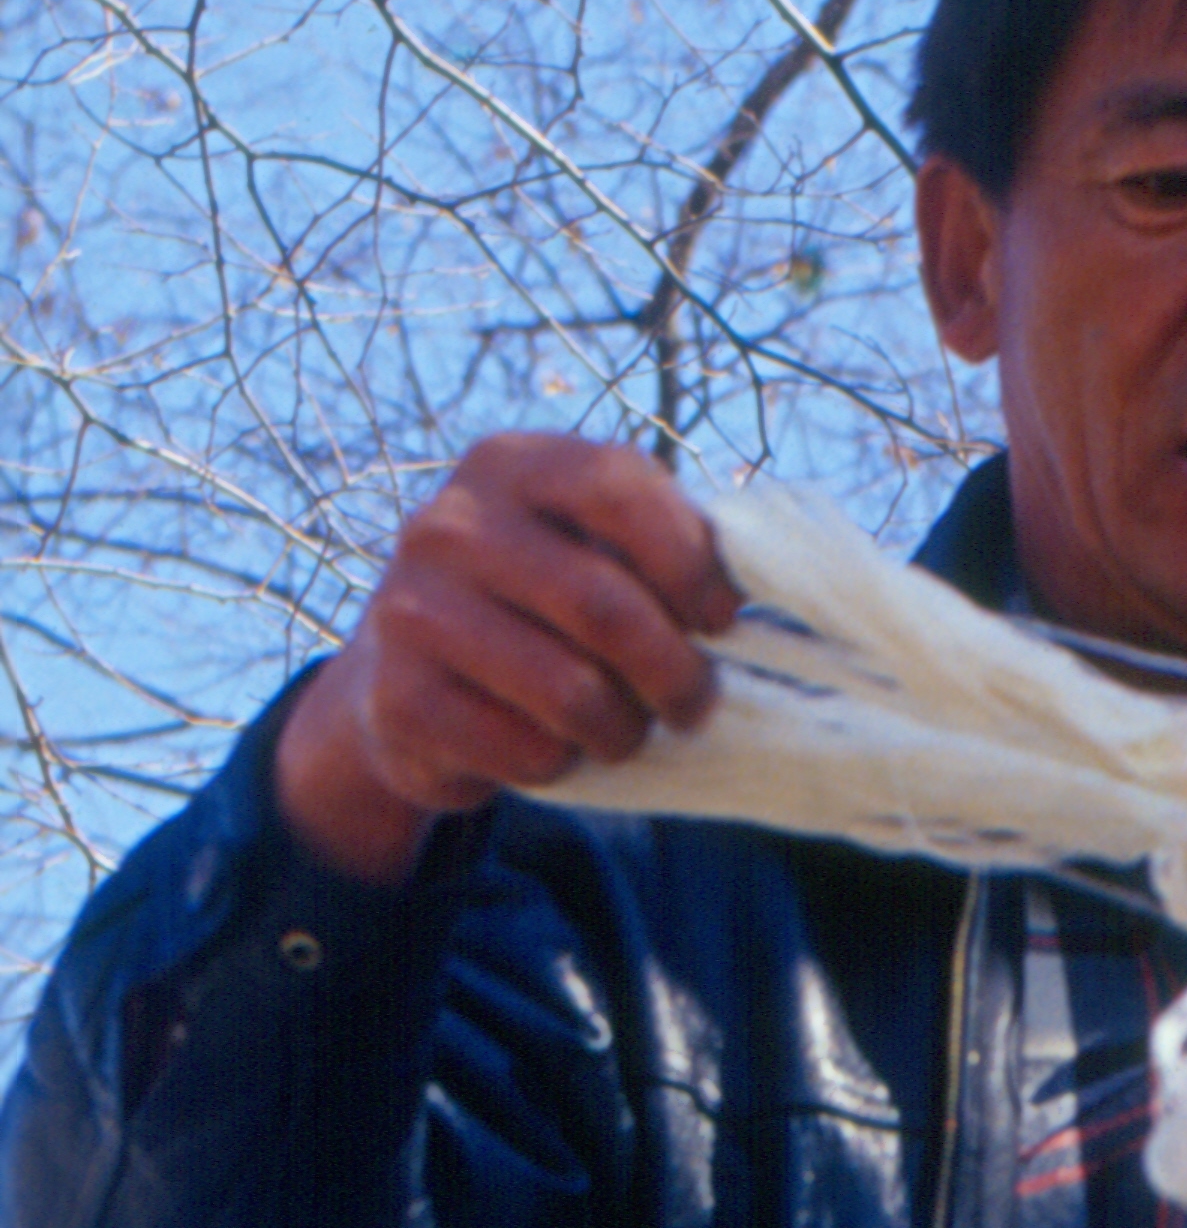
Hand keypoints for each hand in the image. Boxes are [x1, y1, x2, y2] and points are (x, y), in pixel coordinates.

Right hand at [272, 433, 738, 887]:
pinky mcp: (398, 699)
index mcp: (510, 465)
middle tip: (695, 703)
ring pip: (570, 691)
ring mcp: (410, 611)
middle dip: (674, 670)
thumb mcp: (588, 544)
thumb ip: (663, 544)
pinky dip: (564, 762)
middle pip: (604, 606)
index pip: (621, 490)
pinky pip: (525, 750)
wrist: (404, 670)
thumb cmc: (535, 600)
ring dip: (624, 728)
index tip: (721, 618)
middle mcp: (448, 526)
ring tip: (628, 730)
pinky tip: (556, 746)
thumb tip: (748, 584)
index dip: (691, 562)